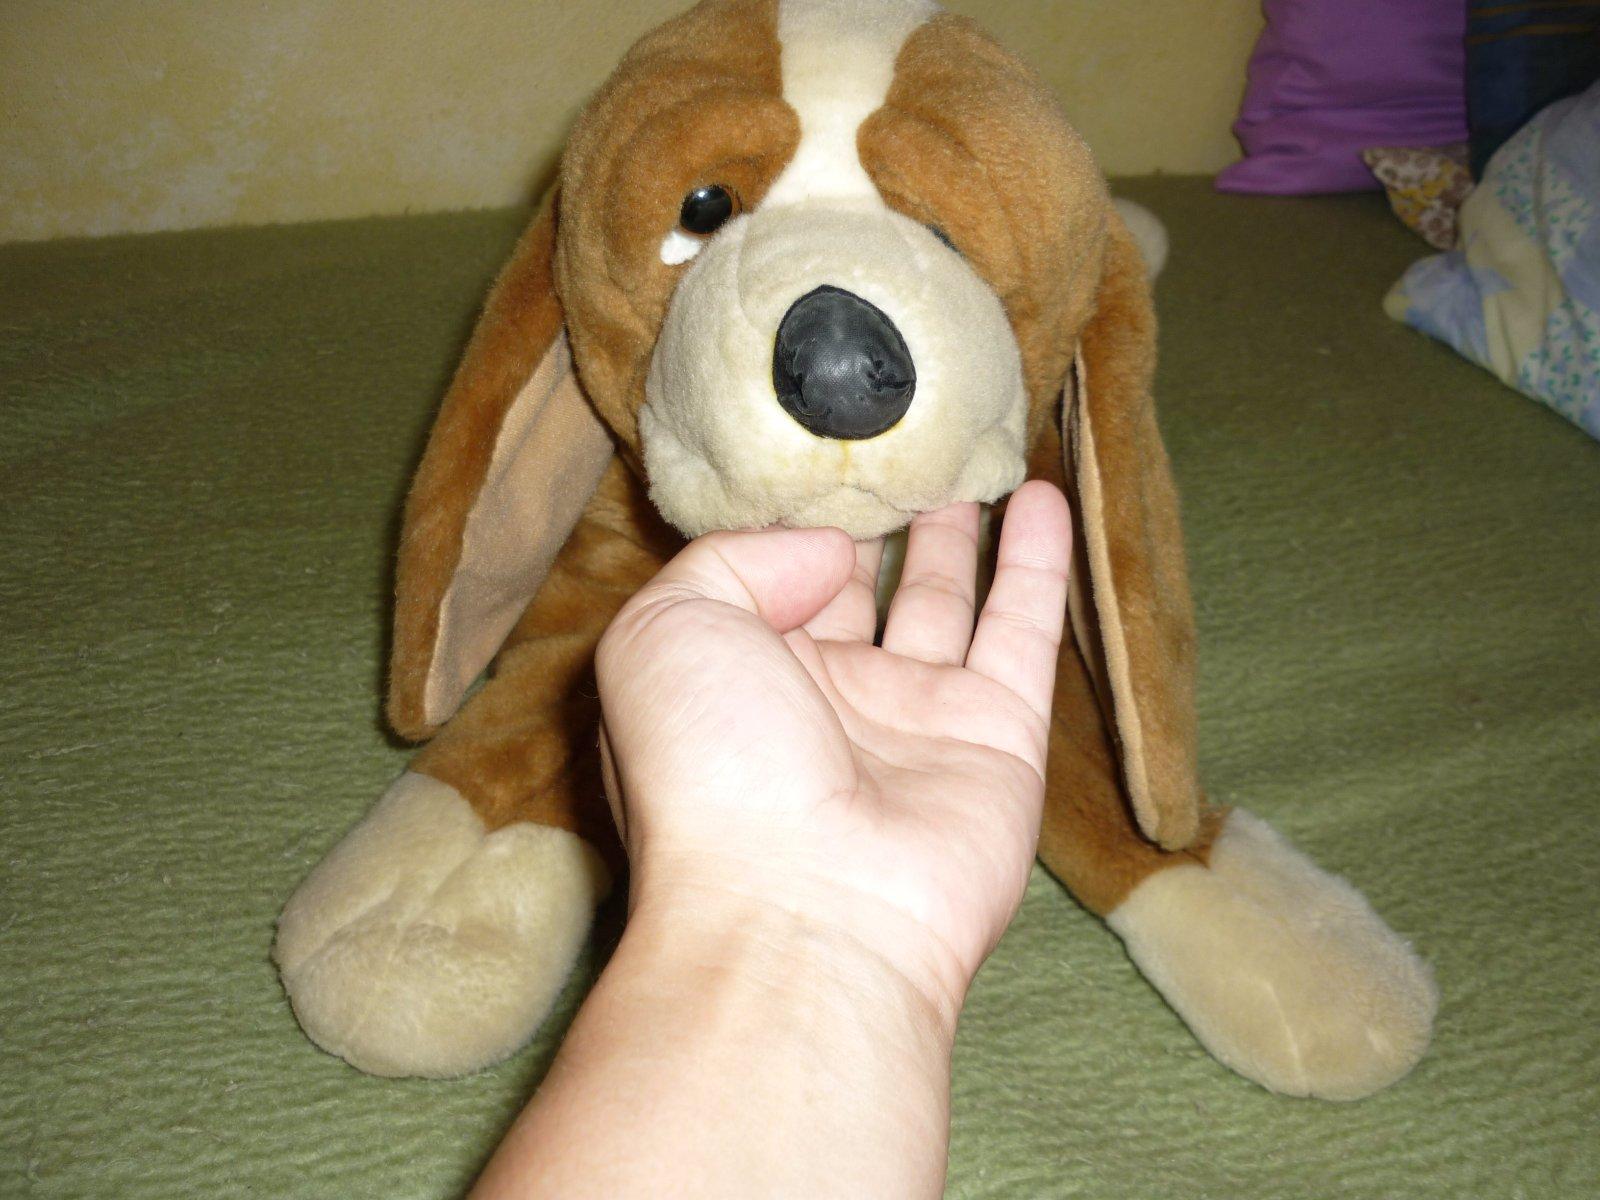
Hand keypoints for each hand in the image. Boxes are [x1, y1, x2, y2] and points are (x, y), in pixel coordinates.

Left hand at [595, 481, 1071, 1015]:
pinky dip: (1037, 565)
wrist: (807, 908)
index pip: (765, 579)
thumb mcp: (662, 631)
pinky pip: (1023, 632)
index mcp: (735, 679)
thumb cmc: (712, 770)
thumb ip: (733, 558)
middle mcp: (822, 699)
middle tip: (904, 449)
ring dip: (960, 535)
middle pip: (857, 589)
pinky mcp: (997, 737)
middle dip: (876, 525)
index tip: (822, 450)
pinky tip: (1044, 497)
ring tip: (971, 462)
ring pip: (944, 604)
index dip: (793, 518)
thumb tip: (830, 549)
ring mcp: (913, 720)